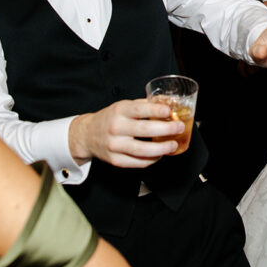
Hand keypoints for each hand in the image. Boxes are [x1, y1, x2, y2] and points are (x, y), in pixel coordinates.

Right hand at [68, 98, 184, 167]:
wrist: (88, 134)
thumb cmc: (111, 118)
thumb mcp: (124, 106)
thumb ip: (145, 105)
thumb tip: (169, 103)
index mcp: (119, 111)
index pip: (140, 110)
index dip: (157, 110)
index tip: (170, 112)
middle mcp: (116, 128)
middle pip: (145, 130)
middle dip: (166, 130)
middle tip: (179, 128)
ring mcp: (115, 145)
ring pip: (143, 151)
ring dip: (162, 149)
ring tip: (173, 145)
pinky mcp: (115, 160)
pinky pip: (137, 163)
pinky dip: (151, 160)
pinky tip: (159, 155)